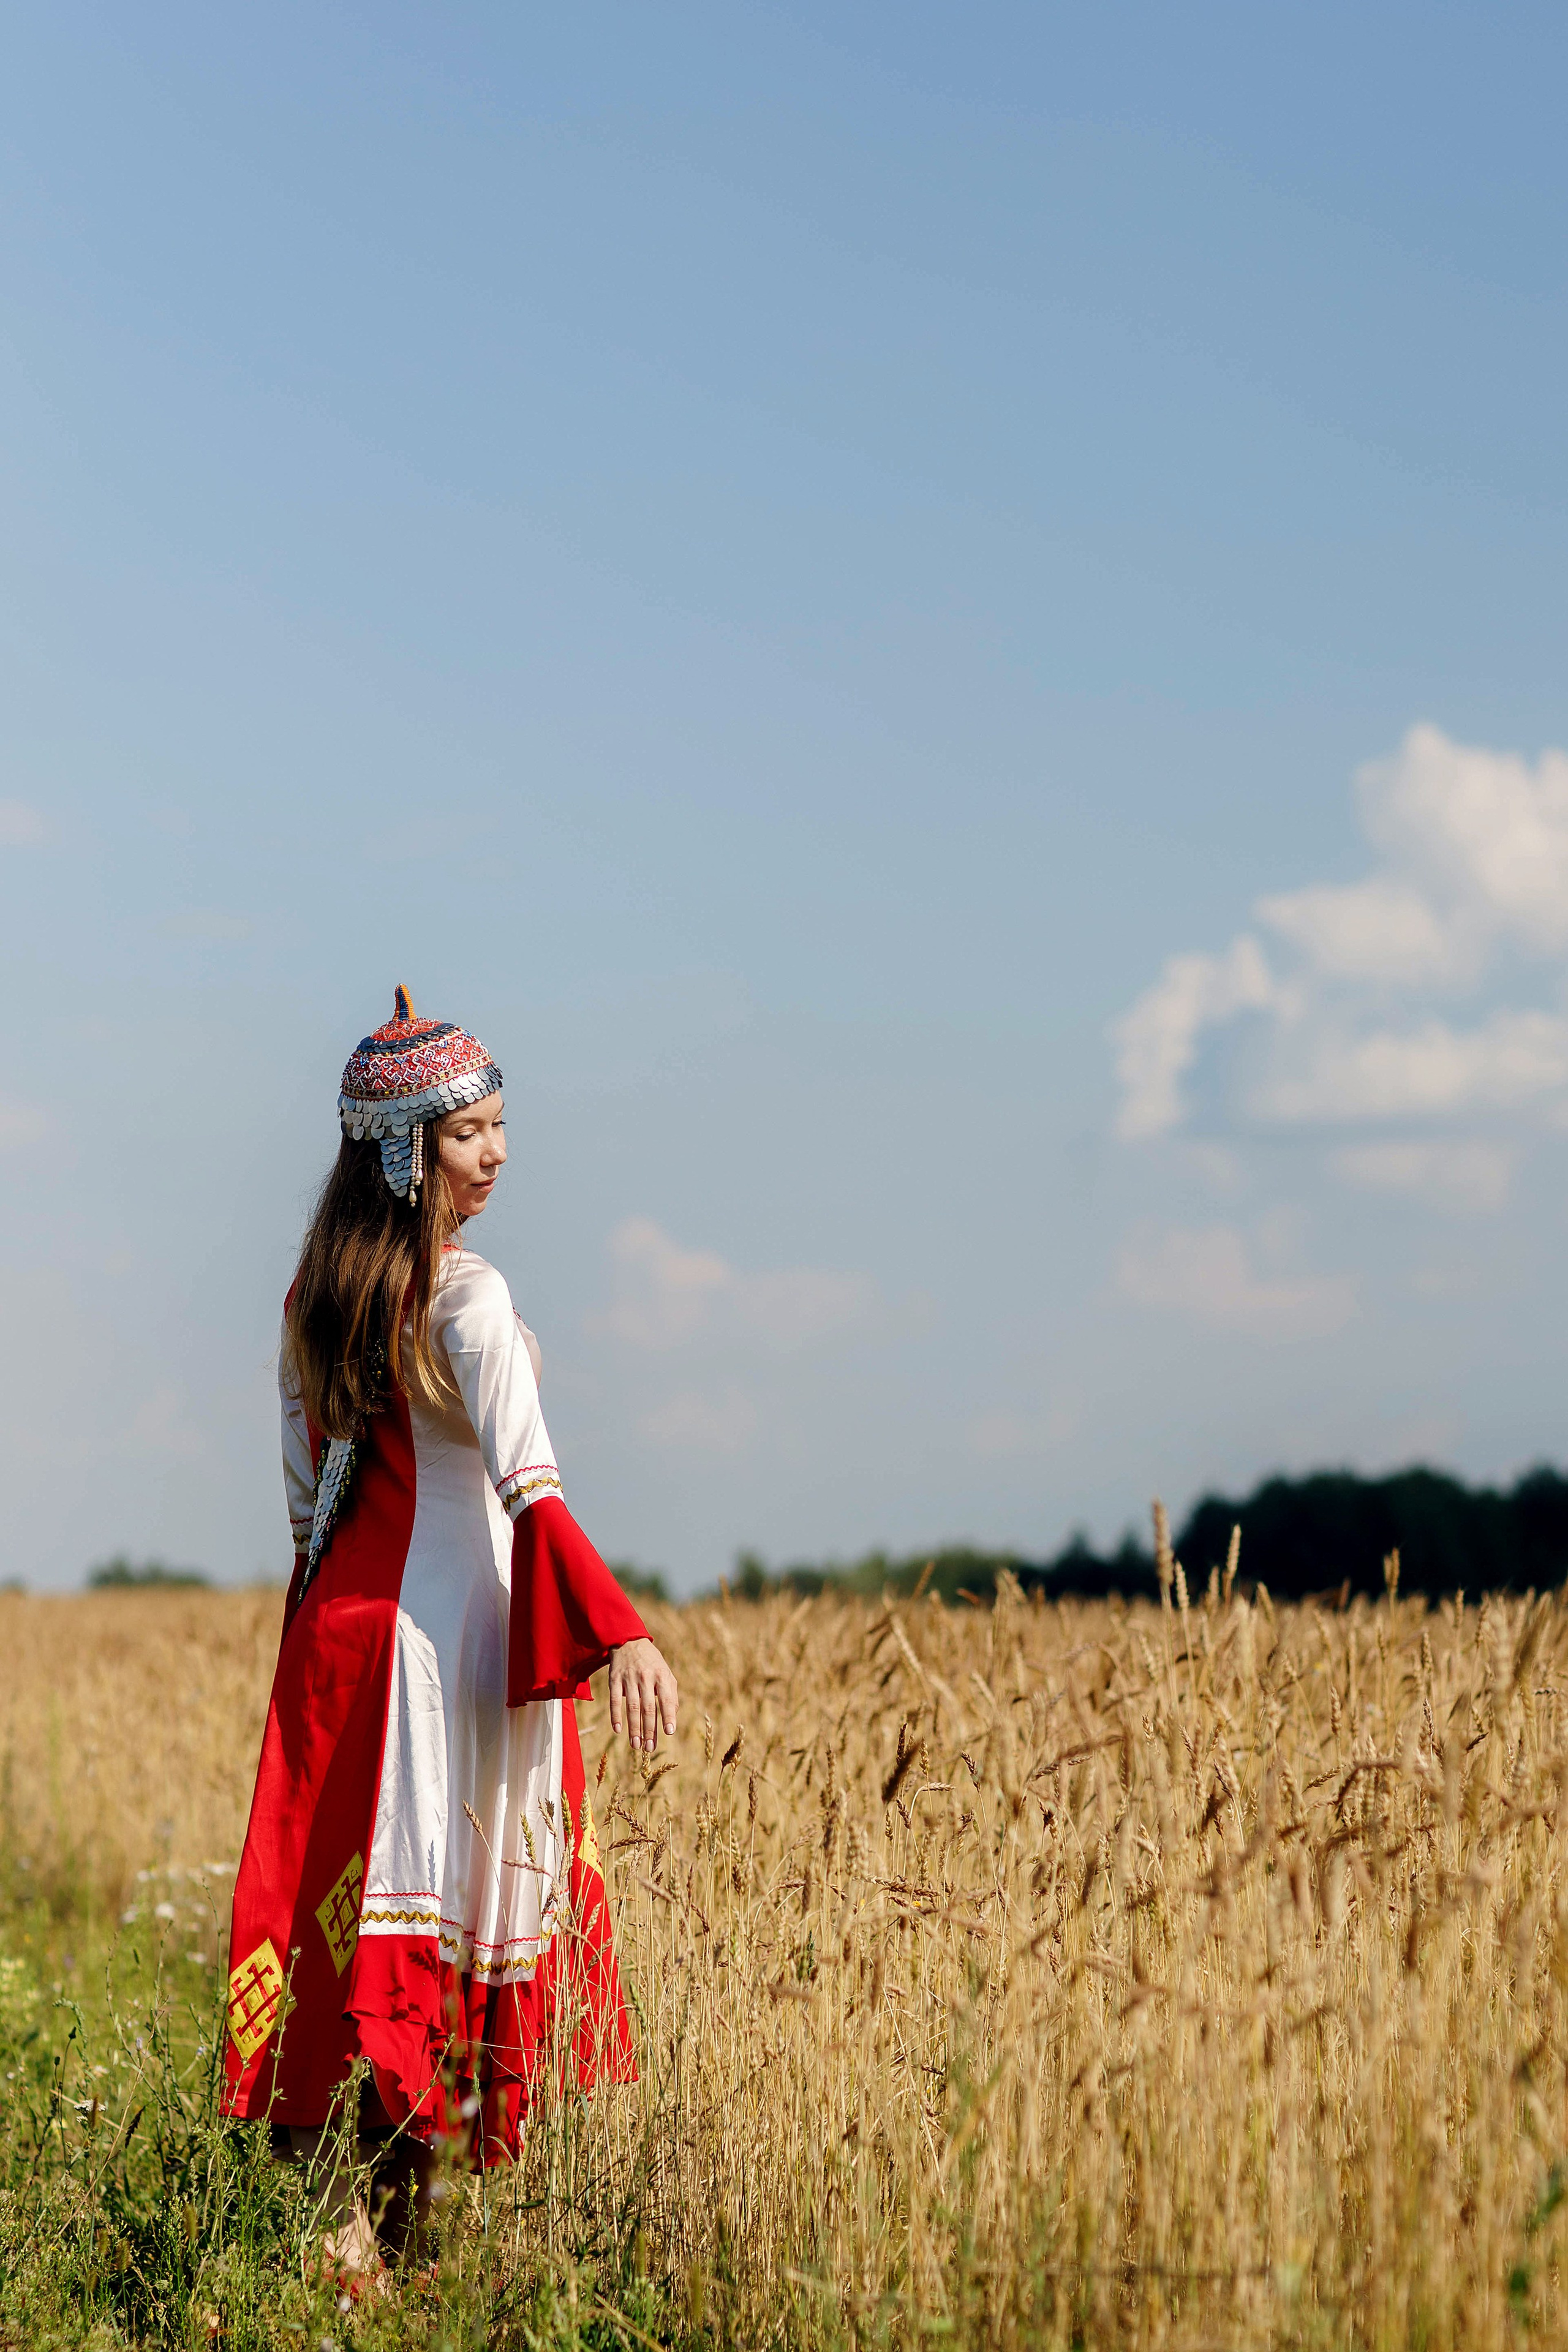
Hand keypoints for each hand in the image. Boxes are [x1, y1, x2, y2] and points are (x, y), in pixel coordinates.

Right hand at [607, 1637, 677, 1754]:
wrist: (629, 1641)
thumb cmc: (652, 1663)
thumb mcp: (666, 1673)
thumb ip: (672, 1694)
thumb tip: (672, 1717)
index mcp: (662, 1676)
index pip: (666, 1699)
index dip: (668, 1716)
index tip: (669, 1732)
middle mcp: (646, 1677)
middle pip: (648, 1707)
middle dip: (649, 1729)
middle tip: (649, 1748)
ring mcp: (629, 1678)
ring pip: (632, 1707)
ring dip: (634, 1727)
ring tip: (636, 1745)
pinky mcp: (614, 1679)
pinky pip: (614, 1700)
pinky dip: (616, 1715)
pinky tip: (618, 1730)